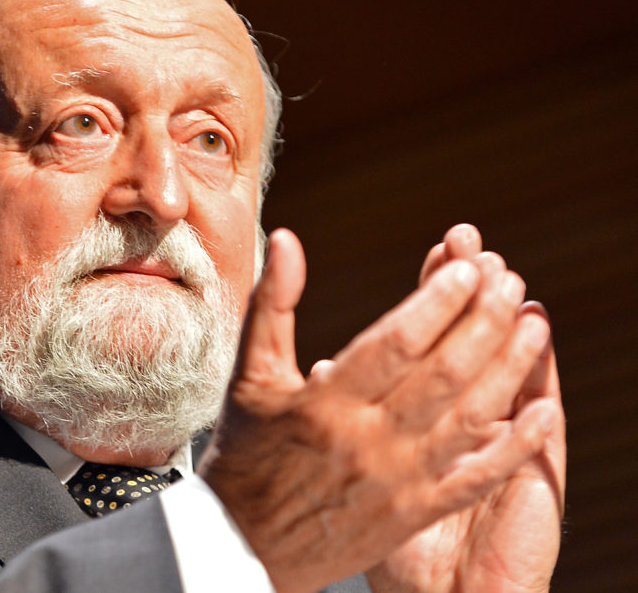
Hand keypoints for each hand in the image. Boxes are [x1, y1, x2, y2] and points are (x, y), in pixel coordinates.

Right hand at [197, 228, 559, 592]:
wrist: (242, 544)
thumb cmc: (244, 455)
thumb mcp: (250, 376)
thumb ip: (273, 305)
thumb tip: (287, 240)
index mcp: (323, 404)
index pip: (395, 343)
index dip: (437, 302)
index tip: (466, 268)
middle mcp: (365, 442)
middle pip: (442, 374)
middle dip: (484, 322)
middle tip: (509, 281)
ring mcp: (395, 481)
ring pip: (467, 418)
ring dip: (509, 369)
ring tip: (534, 325)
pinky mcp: (413, 513)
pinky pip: (474, 478)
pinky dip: (513, 447)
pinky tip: (541, 412)